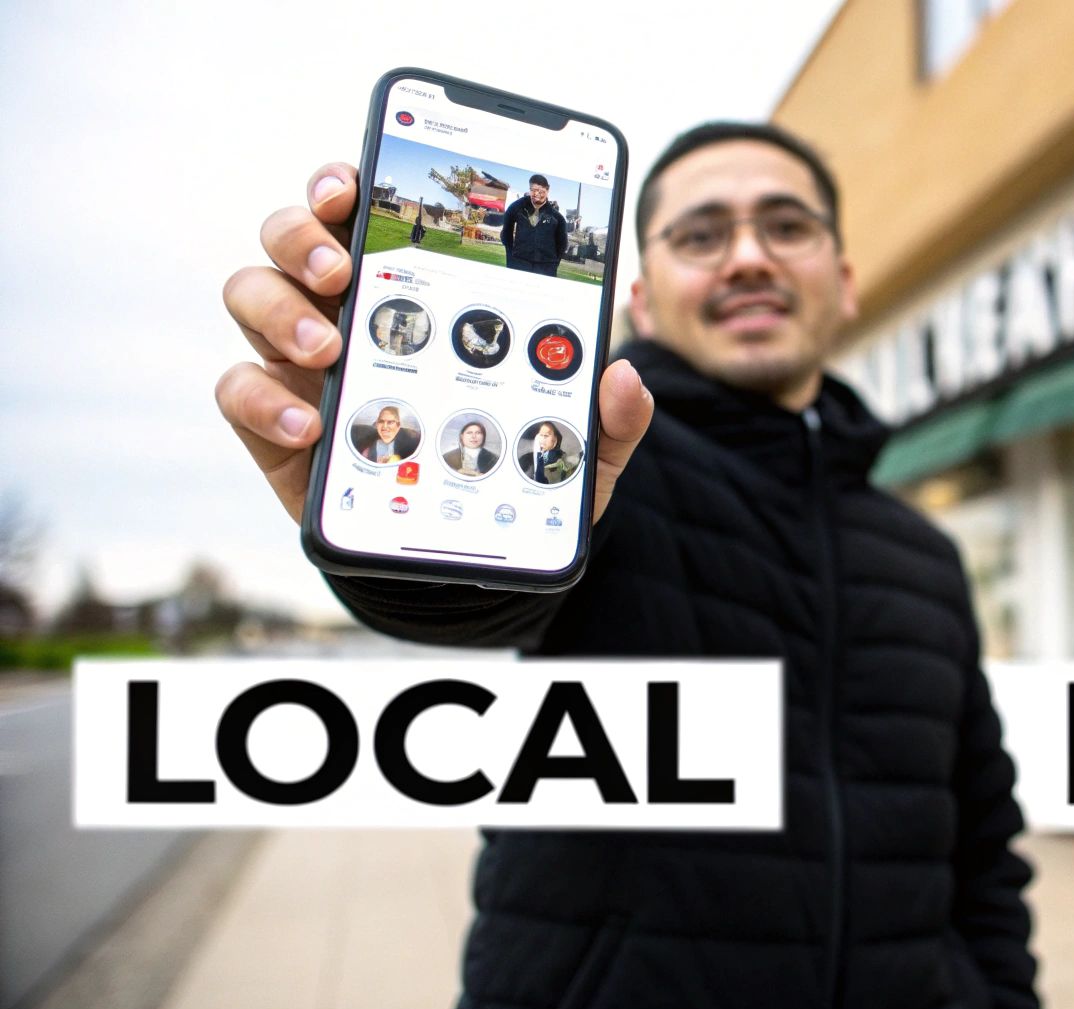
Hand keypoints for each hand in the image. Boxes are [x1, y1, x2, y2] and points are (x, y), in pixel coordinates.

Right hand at [218, 163, 651, 526]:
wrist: (462, 551)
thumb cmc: (511, 474)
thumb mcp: (574, 449)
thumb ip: (609, 417)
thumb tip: (625, 378)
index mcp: (414, 293)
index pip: (364, 214)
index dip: (345, 183)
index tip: (353, 183)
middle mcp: (345, 310)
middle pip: (291, 236)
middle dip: (304, 235)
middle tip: (341, 272)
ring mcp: (303, 363)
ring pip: (251, 293)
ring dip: (280, 309)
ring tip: (329, 351)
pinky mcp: (276, 422)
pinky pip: (239, 388)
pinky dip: (264, 401)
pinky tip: (309, 426)